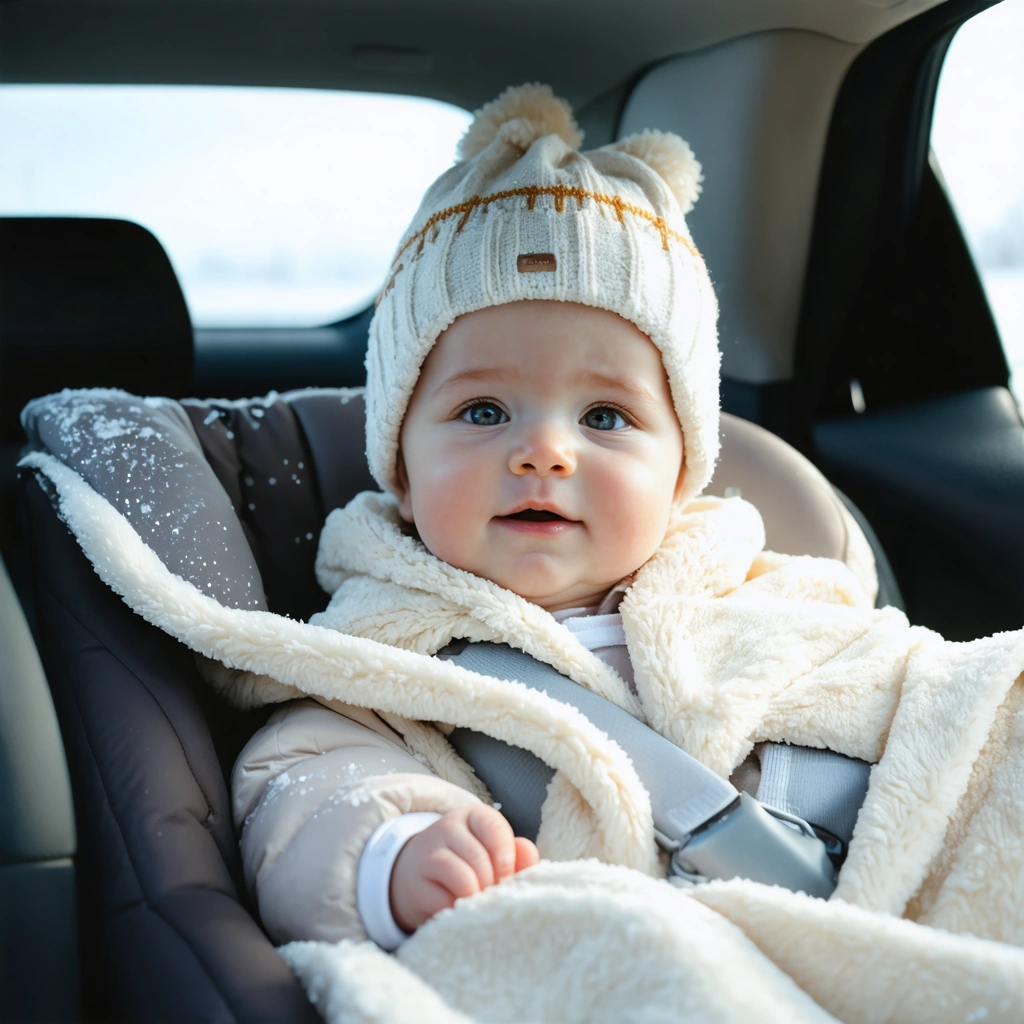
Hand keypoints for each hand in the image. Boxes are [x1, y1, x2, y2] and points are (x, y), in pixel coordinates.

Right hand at [389, 804, 538, 932]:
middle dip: (492, 884)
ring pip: (464, 879)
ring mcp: (428, 853)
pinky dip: (457, 910)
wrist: (420, 877)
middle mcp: (447, 827)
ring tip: (477, 903)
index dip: (506, 858)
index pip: (494, 828)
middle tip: (493, 897)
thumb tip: (529, 856)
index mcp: (473, 816)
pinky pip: (445, 901)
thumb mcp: (494, 854)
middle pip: (480, 858)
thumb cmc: (470, 866)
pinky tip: (457, 908)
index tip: (507, 878)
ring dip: (476, 898)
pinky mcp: (416, 883)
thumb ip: (519, 856)